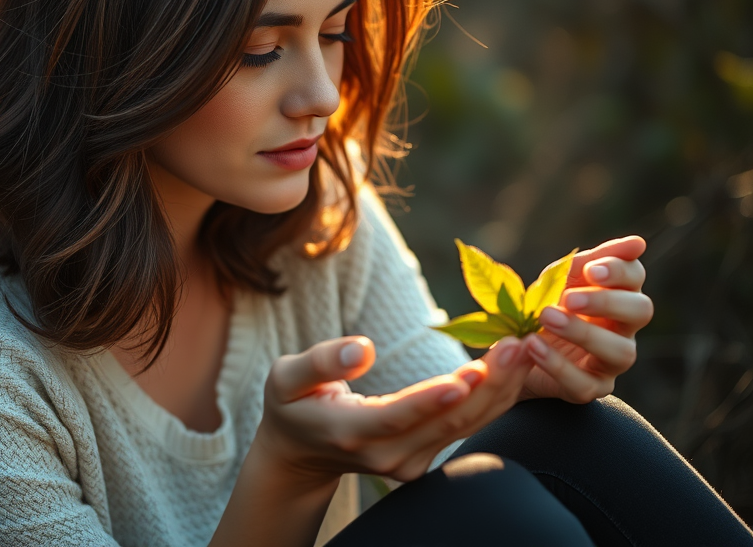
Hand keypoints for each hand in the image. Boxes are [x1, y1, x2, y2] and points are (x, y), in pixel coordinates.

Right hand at [253, 334, 532, 489]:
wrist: (301, 452)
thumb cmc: (292, 405)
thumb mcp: (285, 378)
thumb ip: (320, 362)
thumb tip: (361, 349)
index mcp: (351, 433)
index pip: (398, 417)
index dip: (432, 398)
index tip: (467, 375)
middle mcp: (387, 455)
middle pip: (445, 421)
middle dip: (486, 384)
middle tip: (517, 344)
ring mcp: (410, 462)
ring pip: (464, 425)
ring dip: (498, 388)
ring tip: (523, 348)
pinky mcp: (426, 457)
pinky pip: (466, 426)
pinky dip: (492, 397)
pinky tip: (512, 367)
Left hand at [518, 235, 652, 402]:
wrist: (514, 350)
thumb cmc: (544, 306)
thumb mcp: (558, 280)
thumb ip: (589, 261)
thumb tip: (638, 242)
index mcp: (617, 294)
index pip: (635, 276)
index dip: (619, 270)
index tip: (591, 270)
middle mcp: (623, 329)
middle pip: (641, 311)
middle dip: (607, 302)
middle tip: (570, 298)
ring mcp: (610, 362)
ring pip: (621, 352)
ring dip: (584, 333)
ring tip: (547, 318)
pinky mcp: (591, 389)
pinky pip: (585, 383)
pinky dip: (558, 365)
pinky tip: (533, 346)